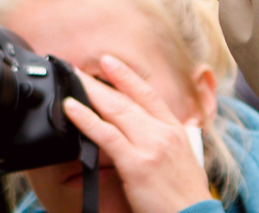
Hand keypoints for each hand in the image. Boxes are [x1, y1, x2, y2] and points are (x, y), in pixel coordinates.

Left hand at [63, 55, 212, 212]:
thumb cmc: (187, 197)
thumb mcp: (182, 160)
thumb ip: (165, 142)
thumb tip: (146, 134)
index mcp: (175, 130)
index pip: (148, 94)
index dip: (127, 76)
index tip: (110, 62)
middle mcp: (163, 132)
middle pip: (128, 98)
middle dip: (102, 80)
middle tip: (81, 67)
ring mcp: (150, 146)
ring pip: (116, 111)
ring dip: (91, 92)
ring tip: (73, 79)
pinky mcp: (137, 164)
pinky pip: (106, 136)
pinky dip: (86, 119)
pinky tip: (71, 109)